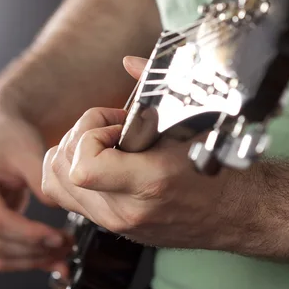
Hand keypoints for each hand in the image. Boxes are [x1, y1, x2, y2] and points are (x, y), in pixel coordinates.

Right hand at [0, 97, 71, 273]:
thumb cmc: (7, 136)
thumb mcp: (27, 151)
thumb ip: (41, 181)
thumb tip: (59, 210)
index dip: (29, 235)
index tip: (57, 237)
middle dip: (35, 252)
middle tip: (67, 246)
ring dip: (32, 261)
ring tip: (62, 253)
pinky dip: (24, 258)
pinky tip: (48, 257)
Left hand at [41, 57, 246, 249]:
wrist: (234, 214)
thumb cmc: (219, 172)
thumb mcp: (192, 125)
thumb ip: (156, 89)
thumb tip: (130, 62)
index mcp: (147, 184)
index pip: (81, 167)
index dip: (91, 134)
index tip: (118, 127)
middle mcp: (123, 210)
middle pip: (61, 168)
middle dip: (81, 136)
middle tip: (114, 131)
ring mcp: (113, 223)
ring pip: (54, 182)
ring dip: (72, 153)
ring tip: (106, 146)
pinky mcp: (108, 226)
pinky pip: (64, 196)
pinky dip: (70, 172)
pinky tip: (98, 161)